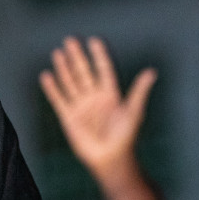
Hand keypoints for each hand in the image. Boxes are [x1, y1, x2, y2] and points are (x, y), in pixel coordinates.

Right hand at [39, 36, 156, 179]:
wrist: (109, 159)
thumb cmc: (125, 137)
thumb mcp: (134, 111)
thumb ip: (139, 90)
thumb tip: (152, 71)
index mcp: (110, 93)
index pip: (103, 69)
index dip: (99, 55)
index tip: (94, 40)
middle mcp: (94, 97)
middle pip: (84, 72)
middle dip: (77, 57)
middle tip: (70, 40)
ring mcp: (80, 106)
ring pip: (70, 82)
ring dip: (64, 68)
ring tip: (58, 52)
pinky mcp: (68, 117)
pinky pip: (58, 99)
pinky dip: (52, 88)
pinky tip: (46, 75)